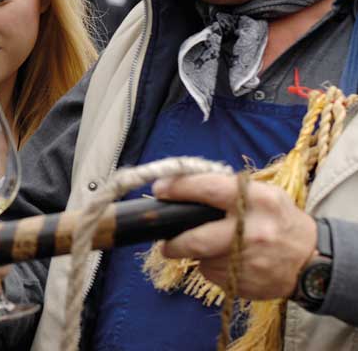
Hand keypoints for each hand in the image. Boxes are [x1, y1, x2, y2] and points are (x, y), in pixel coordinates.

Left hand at [153, 173, 316, 298]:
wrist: (311, 259)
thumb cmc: (277, 219)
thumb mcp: (261, 194)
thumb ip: (226, 189)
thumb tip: (179, 186)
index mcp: (257, 200)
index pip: (208, 189)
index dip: (179, 189)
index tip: (159, 189)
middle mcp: (253, 231)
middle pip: (196, 239)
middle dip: (174, 242)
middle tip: (166, 242)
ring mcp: (250, 261)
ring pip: (203, 260)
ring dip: (197, 255)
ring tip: (211, 247)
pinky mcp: (247, 283)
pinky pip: (213, 275)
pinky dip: (212, 268)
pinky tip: (227, 261)